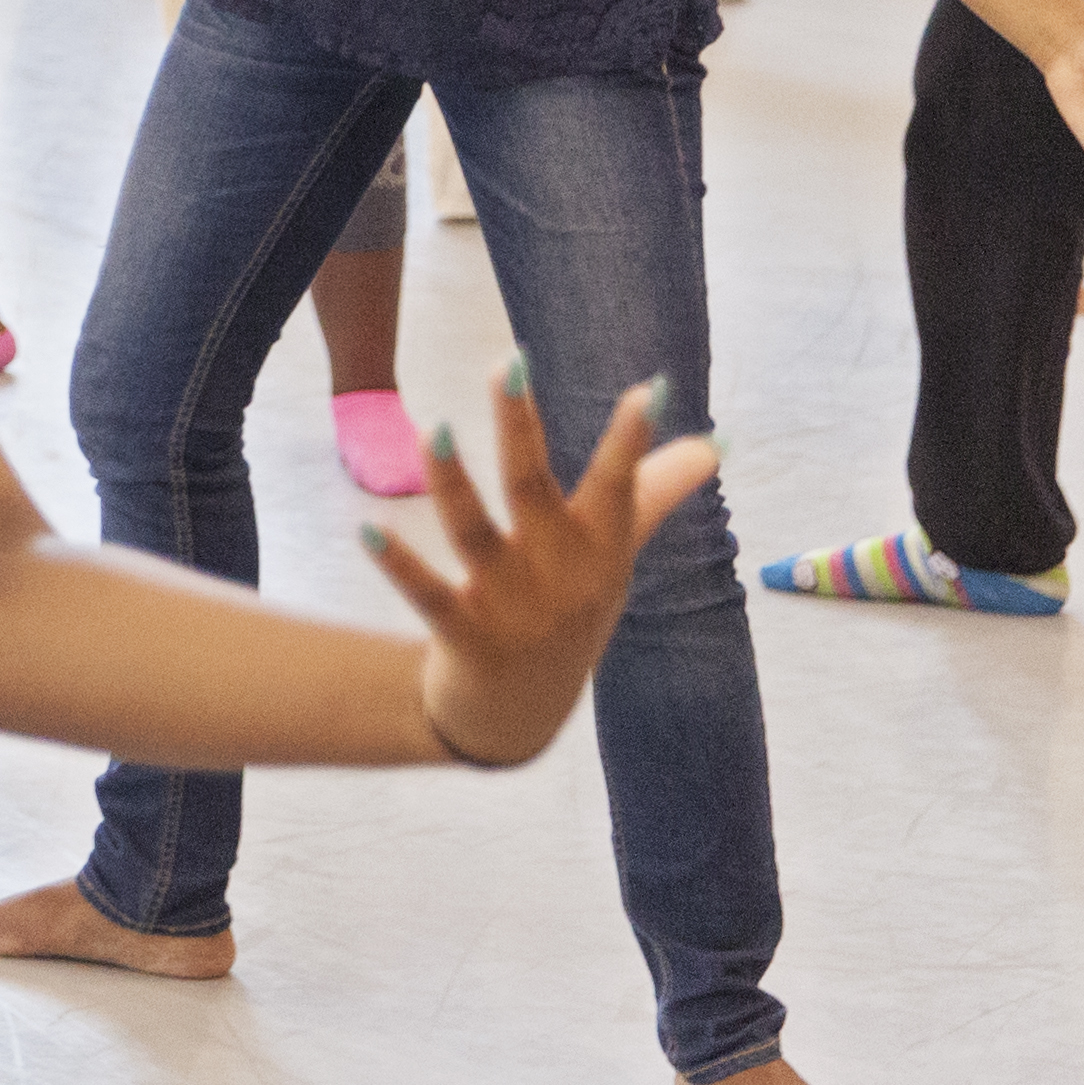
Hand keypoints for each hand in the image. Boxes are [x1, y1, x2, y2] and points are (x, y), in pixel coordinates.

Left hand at [361, 361, 719, 770]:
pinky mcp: (466, 638)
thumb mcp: (614, 561)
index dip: (632, 442)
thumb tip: (714, 443)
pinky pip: (428, 595)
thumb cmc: (570, 617)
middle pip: (535, 489)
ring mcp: (512, 609)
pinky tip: (369, 530)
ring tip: (437, 431)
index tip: (646, 389)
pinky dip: (400, 564)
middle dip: (522, 428)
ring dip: (453, 484)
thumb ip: (652, 496)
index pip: (619, 487)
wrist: (519, 719)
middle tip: (509, 364)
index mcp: (598, 551)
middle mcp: (559, 575)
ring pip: (475, 533)